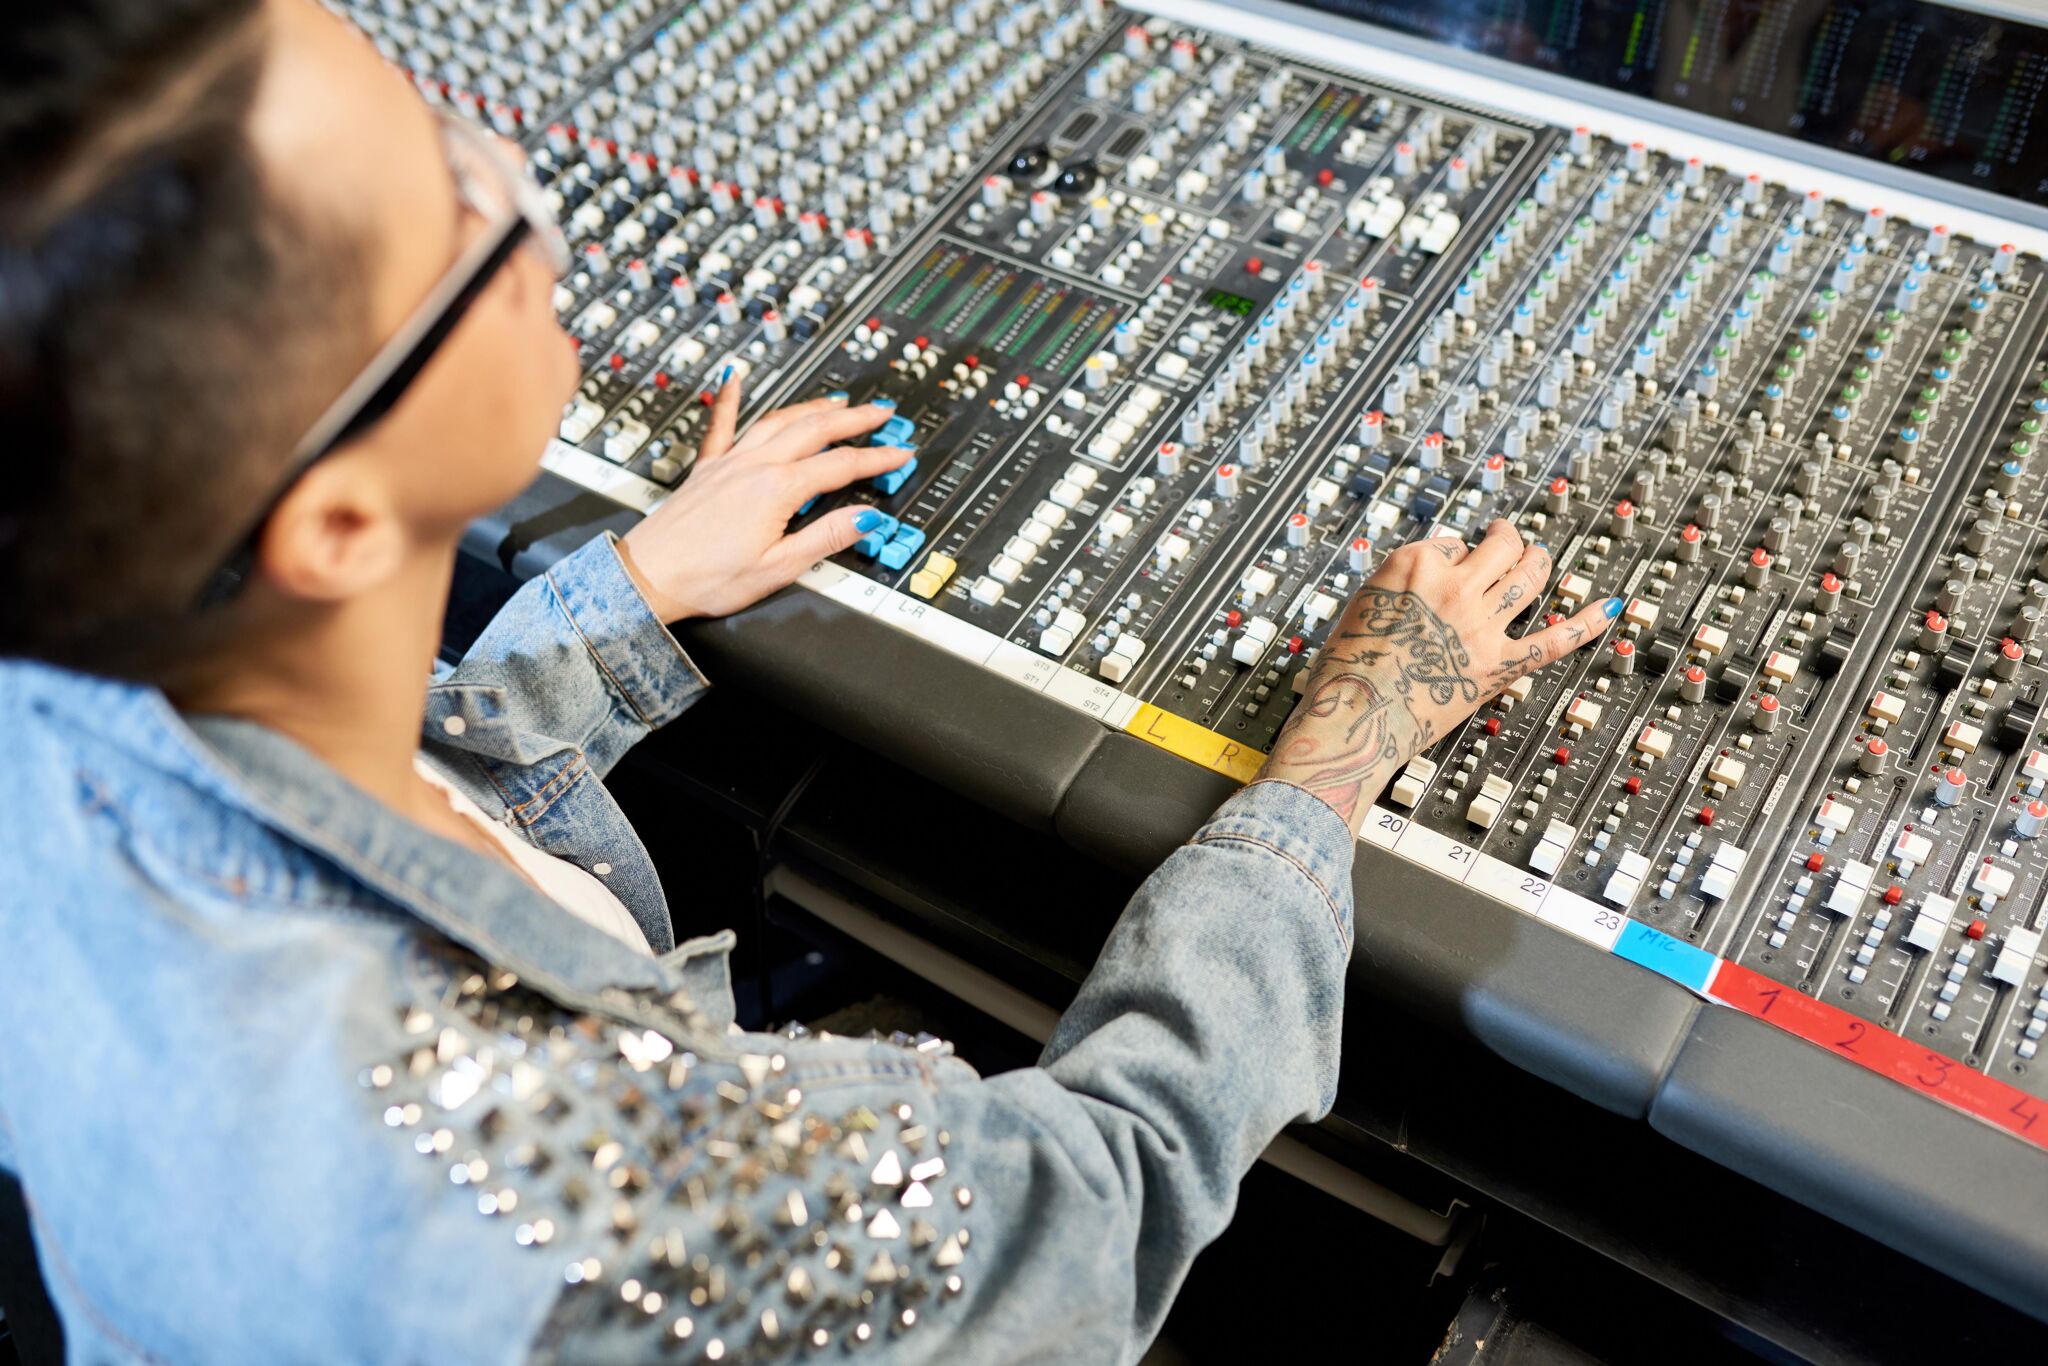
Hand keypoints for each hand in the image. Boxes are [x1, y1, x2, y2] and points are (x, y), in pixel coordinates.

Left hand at [615, 380, 910, 620]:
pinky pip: (721, 424)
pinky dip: (730, 398)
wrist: (649, 576)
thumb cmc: (707, 578)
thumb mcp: (778, 568)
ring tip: (837, 401)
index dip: (876, 458)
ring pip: (778, 420)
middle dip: (854, 419)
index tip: (900, 454)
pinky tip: (733, 379)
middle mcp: (753, 466)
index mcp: (776, 489)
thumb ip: (824, 538)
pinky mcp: (706, 469)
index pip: (841, 466)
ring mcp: (729, 463)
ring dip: (812, 407)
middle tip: (881, 412)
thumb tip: (865, 519)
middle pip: (815, 429)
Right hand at [1256, 519, 1620, 829]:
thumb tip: (1424, 589)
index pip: (1452, 541)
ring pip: (1530, 576)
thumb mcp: (1361, 608)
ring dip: (1540, 562)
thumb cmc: (1345, 671)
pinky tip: (1610, 609)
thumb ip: (1398, 591)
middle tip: (1509, 539)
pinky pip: (1555, 639)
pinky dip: (1588, 623)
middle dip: (1508, 539)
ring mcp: (1480, 625)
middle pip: (1501, 546)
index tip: (1454, 564)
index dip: (1455, 553)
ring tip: (1540, 558)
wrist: (1352, 718)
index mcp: (1413, 564)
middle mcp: (1453, 586)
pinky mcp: (1498, 666)